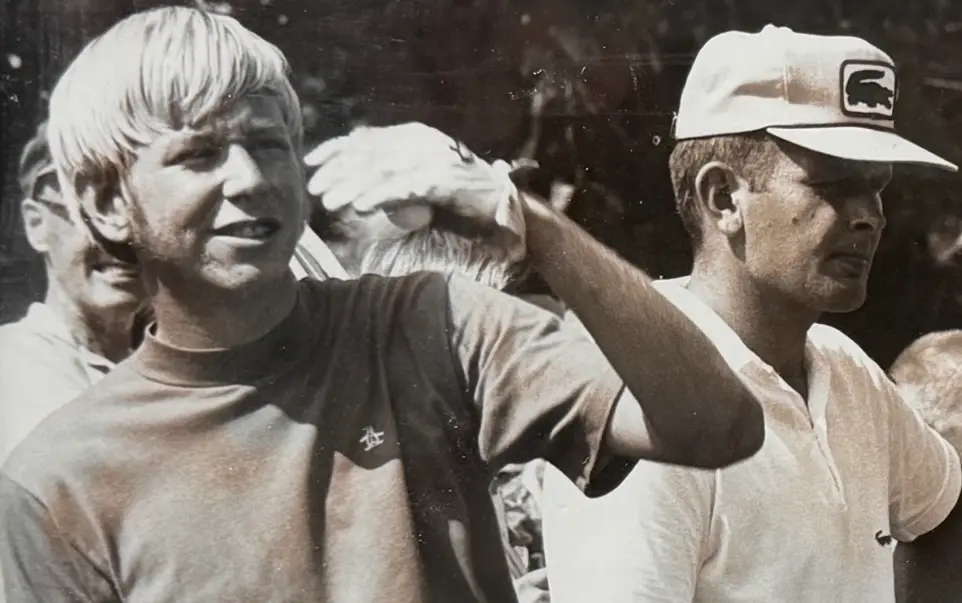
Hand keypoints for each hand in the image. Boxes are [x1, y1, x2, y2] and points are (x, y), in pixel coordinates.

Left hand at [304, 123, 529, 239]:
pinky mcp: (443, 178)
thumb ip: (391, 178)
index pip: (367, 137)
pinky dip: (379, 196)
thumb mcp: (419, 180)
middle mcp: (421, 140)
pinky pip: (404, 187)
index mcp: (413, 135)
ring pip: (382, 169)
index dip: (336, 149)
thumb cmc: (458, 196)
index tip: (311, 163)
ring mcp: (433, 157)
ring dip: (352, 186)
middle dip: (338, 171)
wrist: (502, 204)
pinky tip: (360, 207)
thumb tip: (354, 190)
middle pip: (369, 152)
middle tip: (315, 189)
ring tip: (330, 202)